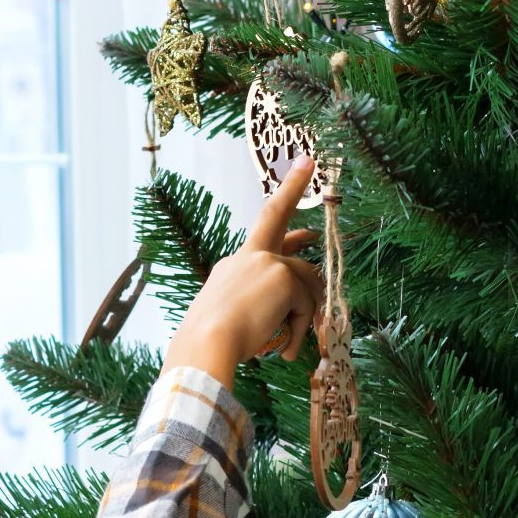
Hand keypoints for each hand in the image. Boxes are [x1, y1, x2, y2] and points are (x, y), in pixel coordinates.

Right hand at [162, 159, 323, 390]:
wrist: (206, 344)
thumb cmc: (211, 343)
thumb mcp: (233, 319)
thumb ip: (259, 310)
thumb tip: (288, 319)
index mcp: (233, 265)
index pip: (262, 228)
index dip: (285, 196)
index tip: (302, 167)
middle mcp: (248, 256)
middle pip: (284, 233)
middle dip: (297, 208)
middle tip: (311, 196)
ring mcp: (266, 262)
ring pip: (306, 282)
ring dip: (305, 315)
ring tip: (290, 346)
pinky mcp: (283, 277)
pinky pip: (307, 305)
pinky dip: (301, 328)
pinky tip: (288, 349)